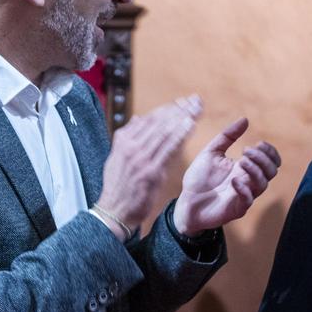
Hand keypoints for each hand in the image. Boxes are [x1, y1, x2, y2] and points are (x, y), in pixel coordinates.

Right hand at [96, 96, 201, 237]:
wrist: (115, 210)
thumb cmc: (118, 186)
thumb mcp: (116, 157)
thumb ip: (128, 137)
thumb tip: (138, 118)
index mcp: (123, 140)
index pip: (149, 118)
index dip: (168, 108)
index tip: (182, 102)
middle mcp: (131, 146)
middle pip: (159, 121)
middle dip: (179, 109)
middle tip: (195, 100)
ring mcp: (141, 158)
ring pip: (165, 132)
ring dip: (183, 118)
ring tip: (196, 108)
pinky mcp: (151, 171)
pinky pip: (169, 149)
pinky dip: (180, 135)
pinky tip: (191, 125)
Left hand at [172, 117, 280, 235]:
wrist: (186, 203)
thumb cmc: (199, 179)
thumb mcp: (212, 152)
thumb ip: (227, 136)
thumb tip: (245, 120)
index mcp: (245, 168)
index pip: (271, 161)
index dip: (270, 152)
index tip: (259, 143)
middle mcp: (248, 182)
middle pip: (271, 171)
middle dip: (263, 158)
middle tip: (246, 151)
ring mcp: (244, 196)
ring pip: (263, 184)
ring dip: (255, 170)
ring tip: (241, 161)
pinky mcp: (236, 209)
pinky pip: (248, 200)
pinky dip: (244, 189)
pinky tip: (234, 181)